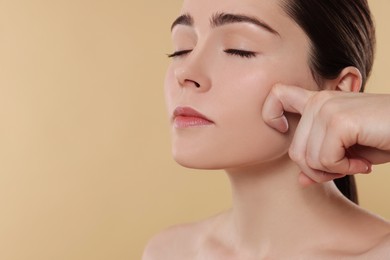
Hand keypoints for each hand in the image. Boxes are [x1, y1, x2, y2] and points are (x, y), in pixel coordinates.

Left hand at [262, 84, 389, 185]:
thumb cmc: (383, 138)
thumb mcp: (346, 152)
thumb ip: (320, 162)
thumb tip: (301, 180)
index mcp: (318, 101)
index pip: (277, 95)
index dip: (271, 115)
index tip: (282, 129)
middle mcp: (319, 101)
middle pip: (294, 151)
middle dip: (319, 169)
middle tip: (346, 164)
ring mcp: (327, 108)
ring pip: (308, 159)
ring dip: (334, 170)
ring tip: (357, 161)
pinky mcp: (339, 120)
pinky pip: (325, 159)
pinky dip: (344, 168)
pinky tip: (363, 162)